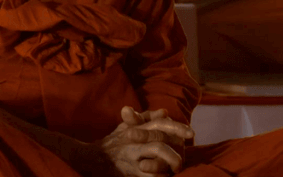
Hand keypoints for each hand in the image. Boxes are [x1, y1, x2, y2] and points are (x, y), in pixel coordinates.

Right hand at [72, 107, 192, 176]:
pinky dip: (159, 176)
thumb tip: (164, 111)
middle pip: (159, 142)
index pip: (159, 124)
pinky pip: (149, 175)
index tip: (191, 133)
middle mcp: (134, 140)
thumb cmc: (112, 144)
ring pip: (156, 156)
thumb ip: (145, 119)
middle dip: (175, 151)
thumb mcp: (126, 127)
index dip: (176, 128)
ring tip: (174, 170)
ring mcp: (131, 156)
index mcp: (136, 128)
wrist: (90, 159)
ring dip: (168, 164)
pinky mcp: (129, 172)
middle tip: (181, 161)